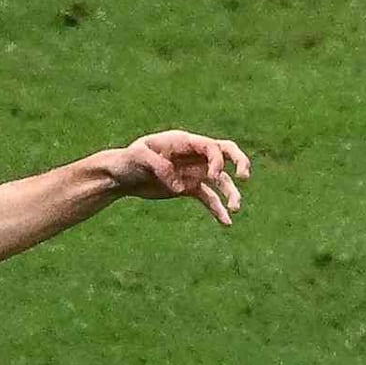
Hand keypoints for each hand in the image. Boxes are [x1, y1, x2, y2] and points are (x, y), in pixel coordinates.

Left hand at [103, 129, 248, 223]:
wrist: (120, 176)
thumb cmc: (127, 160)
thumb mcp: (137, 157)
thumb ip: (158, 167)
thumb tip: (180, 185)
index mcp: (183, 142)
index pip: (211, 146)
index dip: (217, 160)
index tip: (212, 177)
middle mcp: (193, 155)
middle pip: (225, 153)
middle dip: (240, 162)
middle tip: (245, 177)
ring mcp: (192, 172)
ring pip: (220, 180)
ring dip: (230, 193)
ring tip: (235, 209)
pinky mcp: (188, 188)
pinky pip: (209, 198)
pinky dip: (218, 209)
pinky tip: (226, 223)